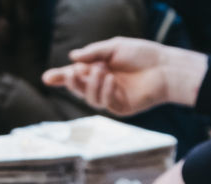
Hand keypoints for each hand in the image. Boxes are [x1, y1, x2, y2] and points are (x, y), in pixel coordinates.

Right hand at [41, 37, 206, 115]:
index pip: (76, 76)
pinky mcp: (120, 108)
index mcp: (99, 70)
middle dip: (72, 82)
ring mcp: (111, 98)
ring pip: (89, 99)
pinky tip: (112, 79)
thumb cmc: (142, 55)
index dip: (60, 78)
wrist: (164, 67)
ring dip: (91, 84)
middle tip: (72, 73)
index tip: (47, 78)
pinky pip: (105, 103)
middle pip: (78, 90)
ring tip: (102, 70)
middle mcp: (102, 85)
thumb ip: (93, 52)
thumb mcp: (115, 47)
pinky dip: (105, 91)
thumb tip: (73, 57)